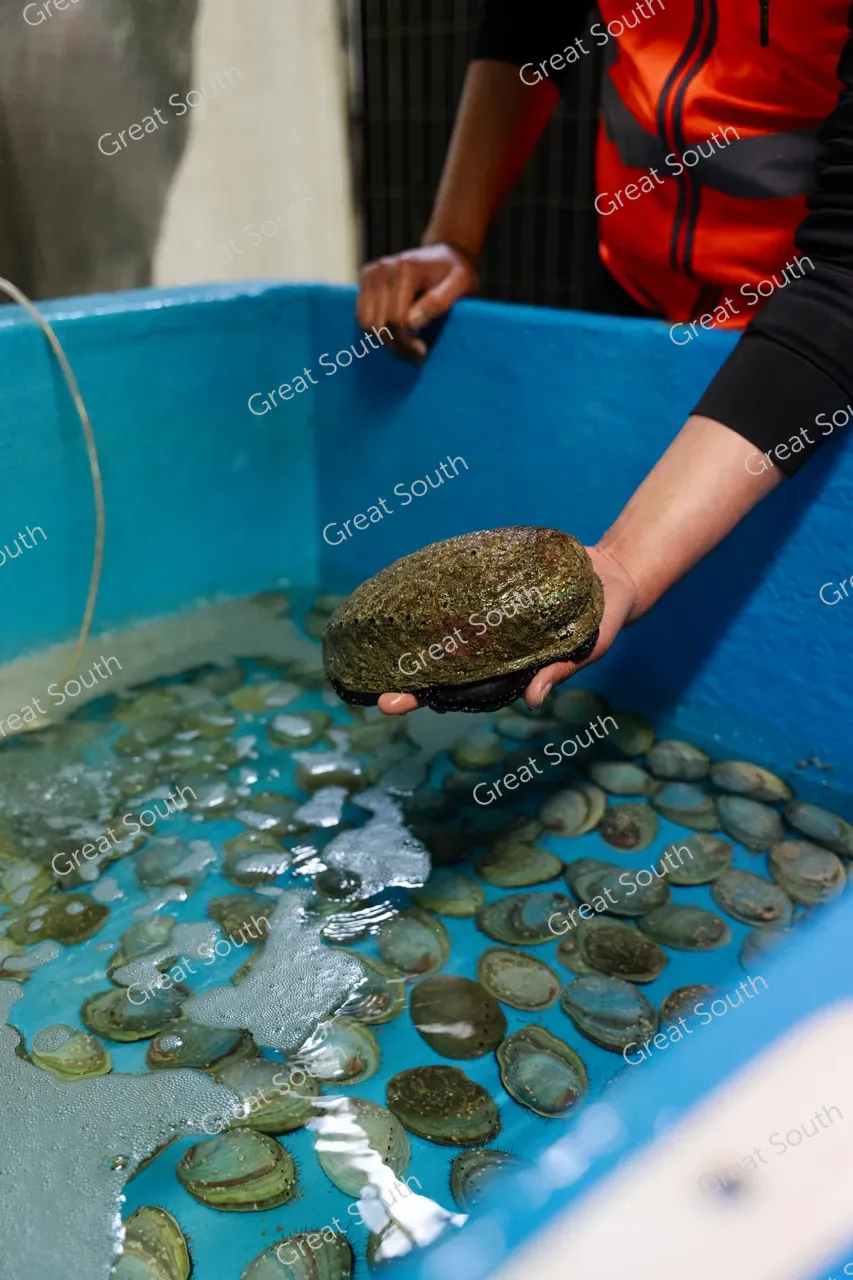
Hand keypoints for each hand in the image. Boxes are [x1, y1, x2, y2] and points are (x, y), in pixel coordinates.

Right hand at [355, 243, 477, 364]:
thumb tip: (413, 322)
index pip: (396, 318)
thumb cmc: (455, 272)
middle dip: (396, 345)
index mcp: (405, 269)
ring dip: (384, 341)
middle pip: (378, 323)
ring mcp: (371, 272)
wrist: (444, 253)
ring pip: (366, 322)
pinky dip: (376, 330)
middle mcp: (383, 268)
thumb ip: (439, 301)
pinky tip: (396, 333)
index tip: (422, 352)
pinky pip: (362, 315)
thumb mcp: (460, 283)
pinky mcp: (366, 278)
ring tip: (406, 347)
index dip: (407, 342)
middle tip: (415, 356)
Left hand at [377, 544, 637, 715]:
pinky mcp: (490, 585)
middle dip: (402, 674)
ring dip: (410, 633)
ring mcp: (487, 618)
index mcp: (508, 668)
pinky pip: (456, 593)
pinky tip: (403, 590)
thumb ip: (559, 669)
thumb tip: (532, 699)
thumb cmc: (602, 620)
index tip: (387, 702)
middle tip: (368, 684)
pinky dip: (432, 595)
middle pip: (437, 665)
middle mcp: (490, 647)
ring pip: (441, 630)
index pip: (457, 689)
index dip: (421, 696)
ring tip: (372, 633)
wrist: (610, 576)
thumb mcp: (587, 647)